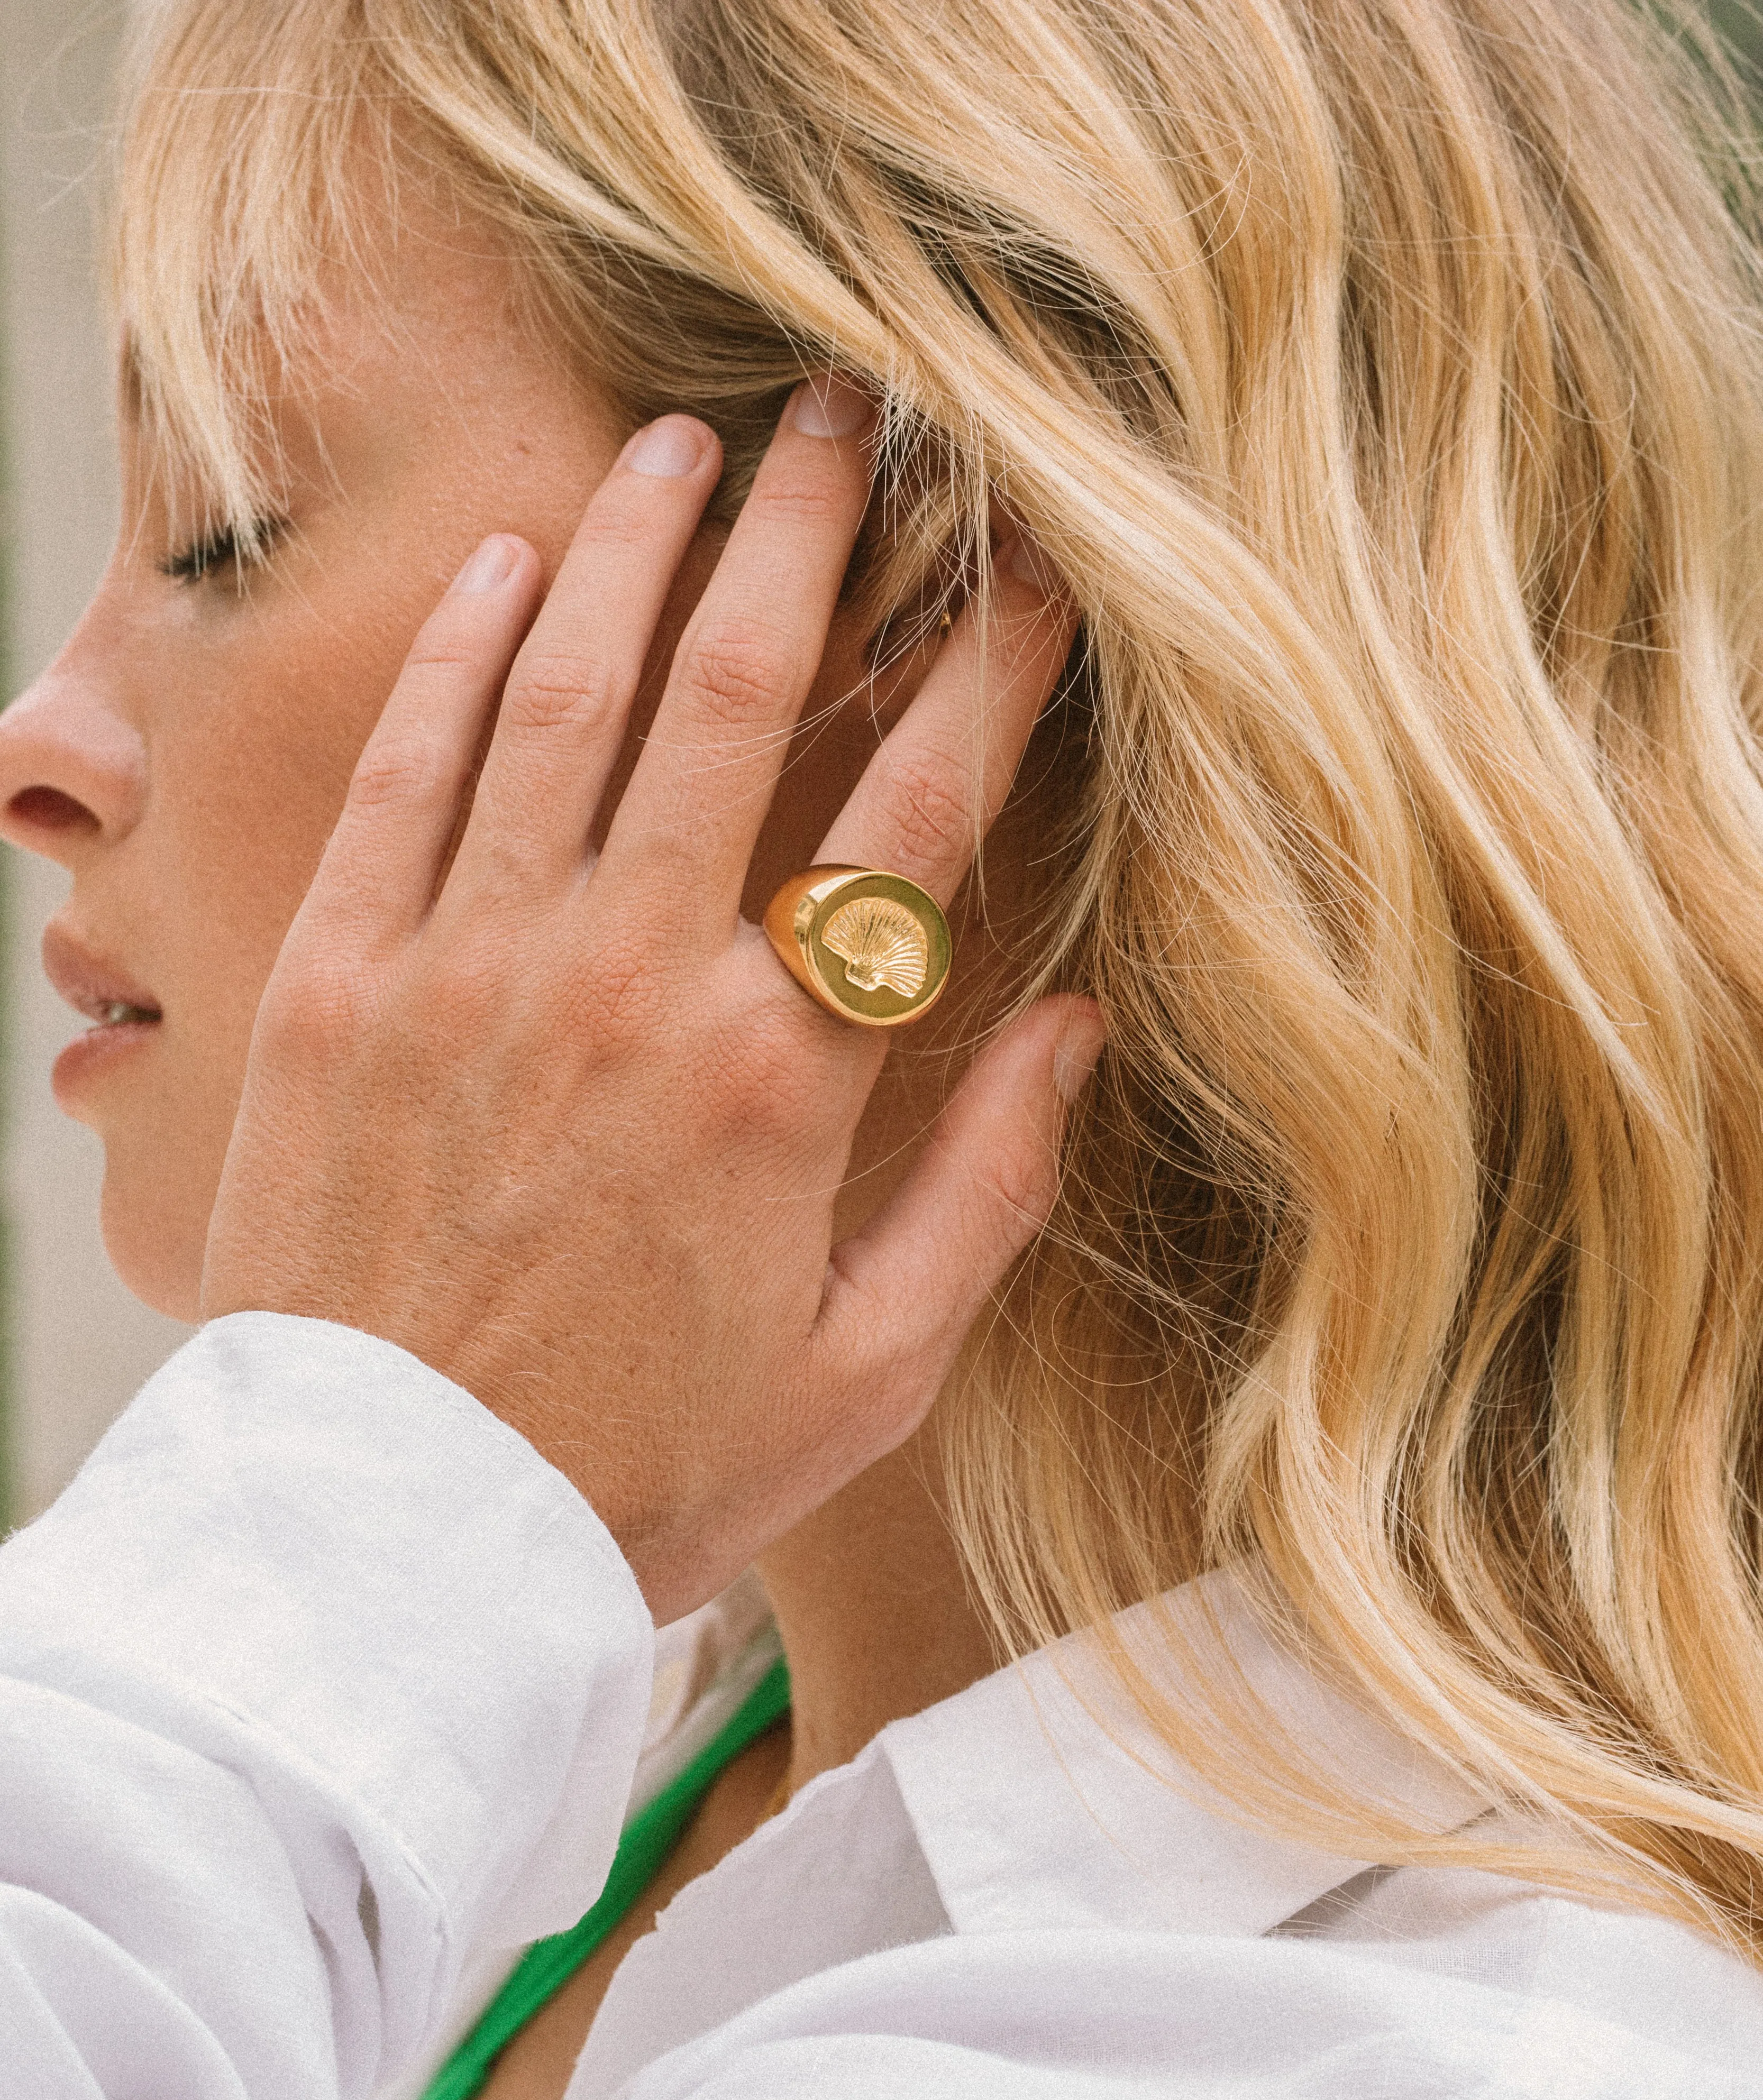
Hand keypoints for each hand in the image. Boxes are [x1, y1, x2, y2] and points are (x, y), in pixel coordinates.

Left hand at [201, 382, 1099, 1618]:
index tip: (1034, 572)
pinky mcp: (338, 990)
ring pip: (567, 697)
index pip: (910, 817)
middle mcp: (629, 983)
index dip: (988, 672)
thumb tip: (1077, 1027)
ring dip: (637, 552)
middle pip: (738, 698)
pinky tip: (503, 569)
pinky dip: (457, 658)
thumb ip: (987, 1191)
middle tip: (852, 414)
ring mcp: (470, 970)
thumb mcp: (867, 1375)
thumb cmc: (647, 1474)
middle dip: (811, 535)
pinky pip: (406, 777)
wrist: (404, 1552)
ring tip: (689, 447)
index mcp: (778, 1079)